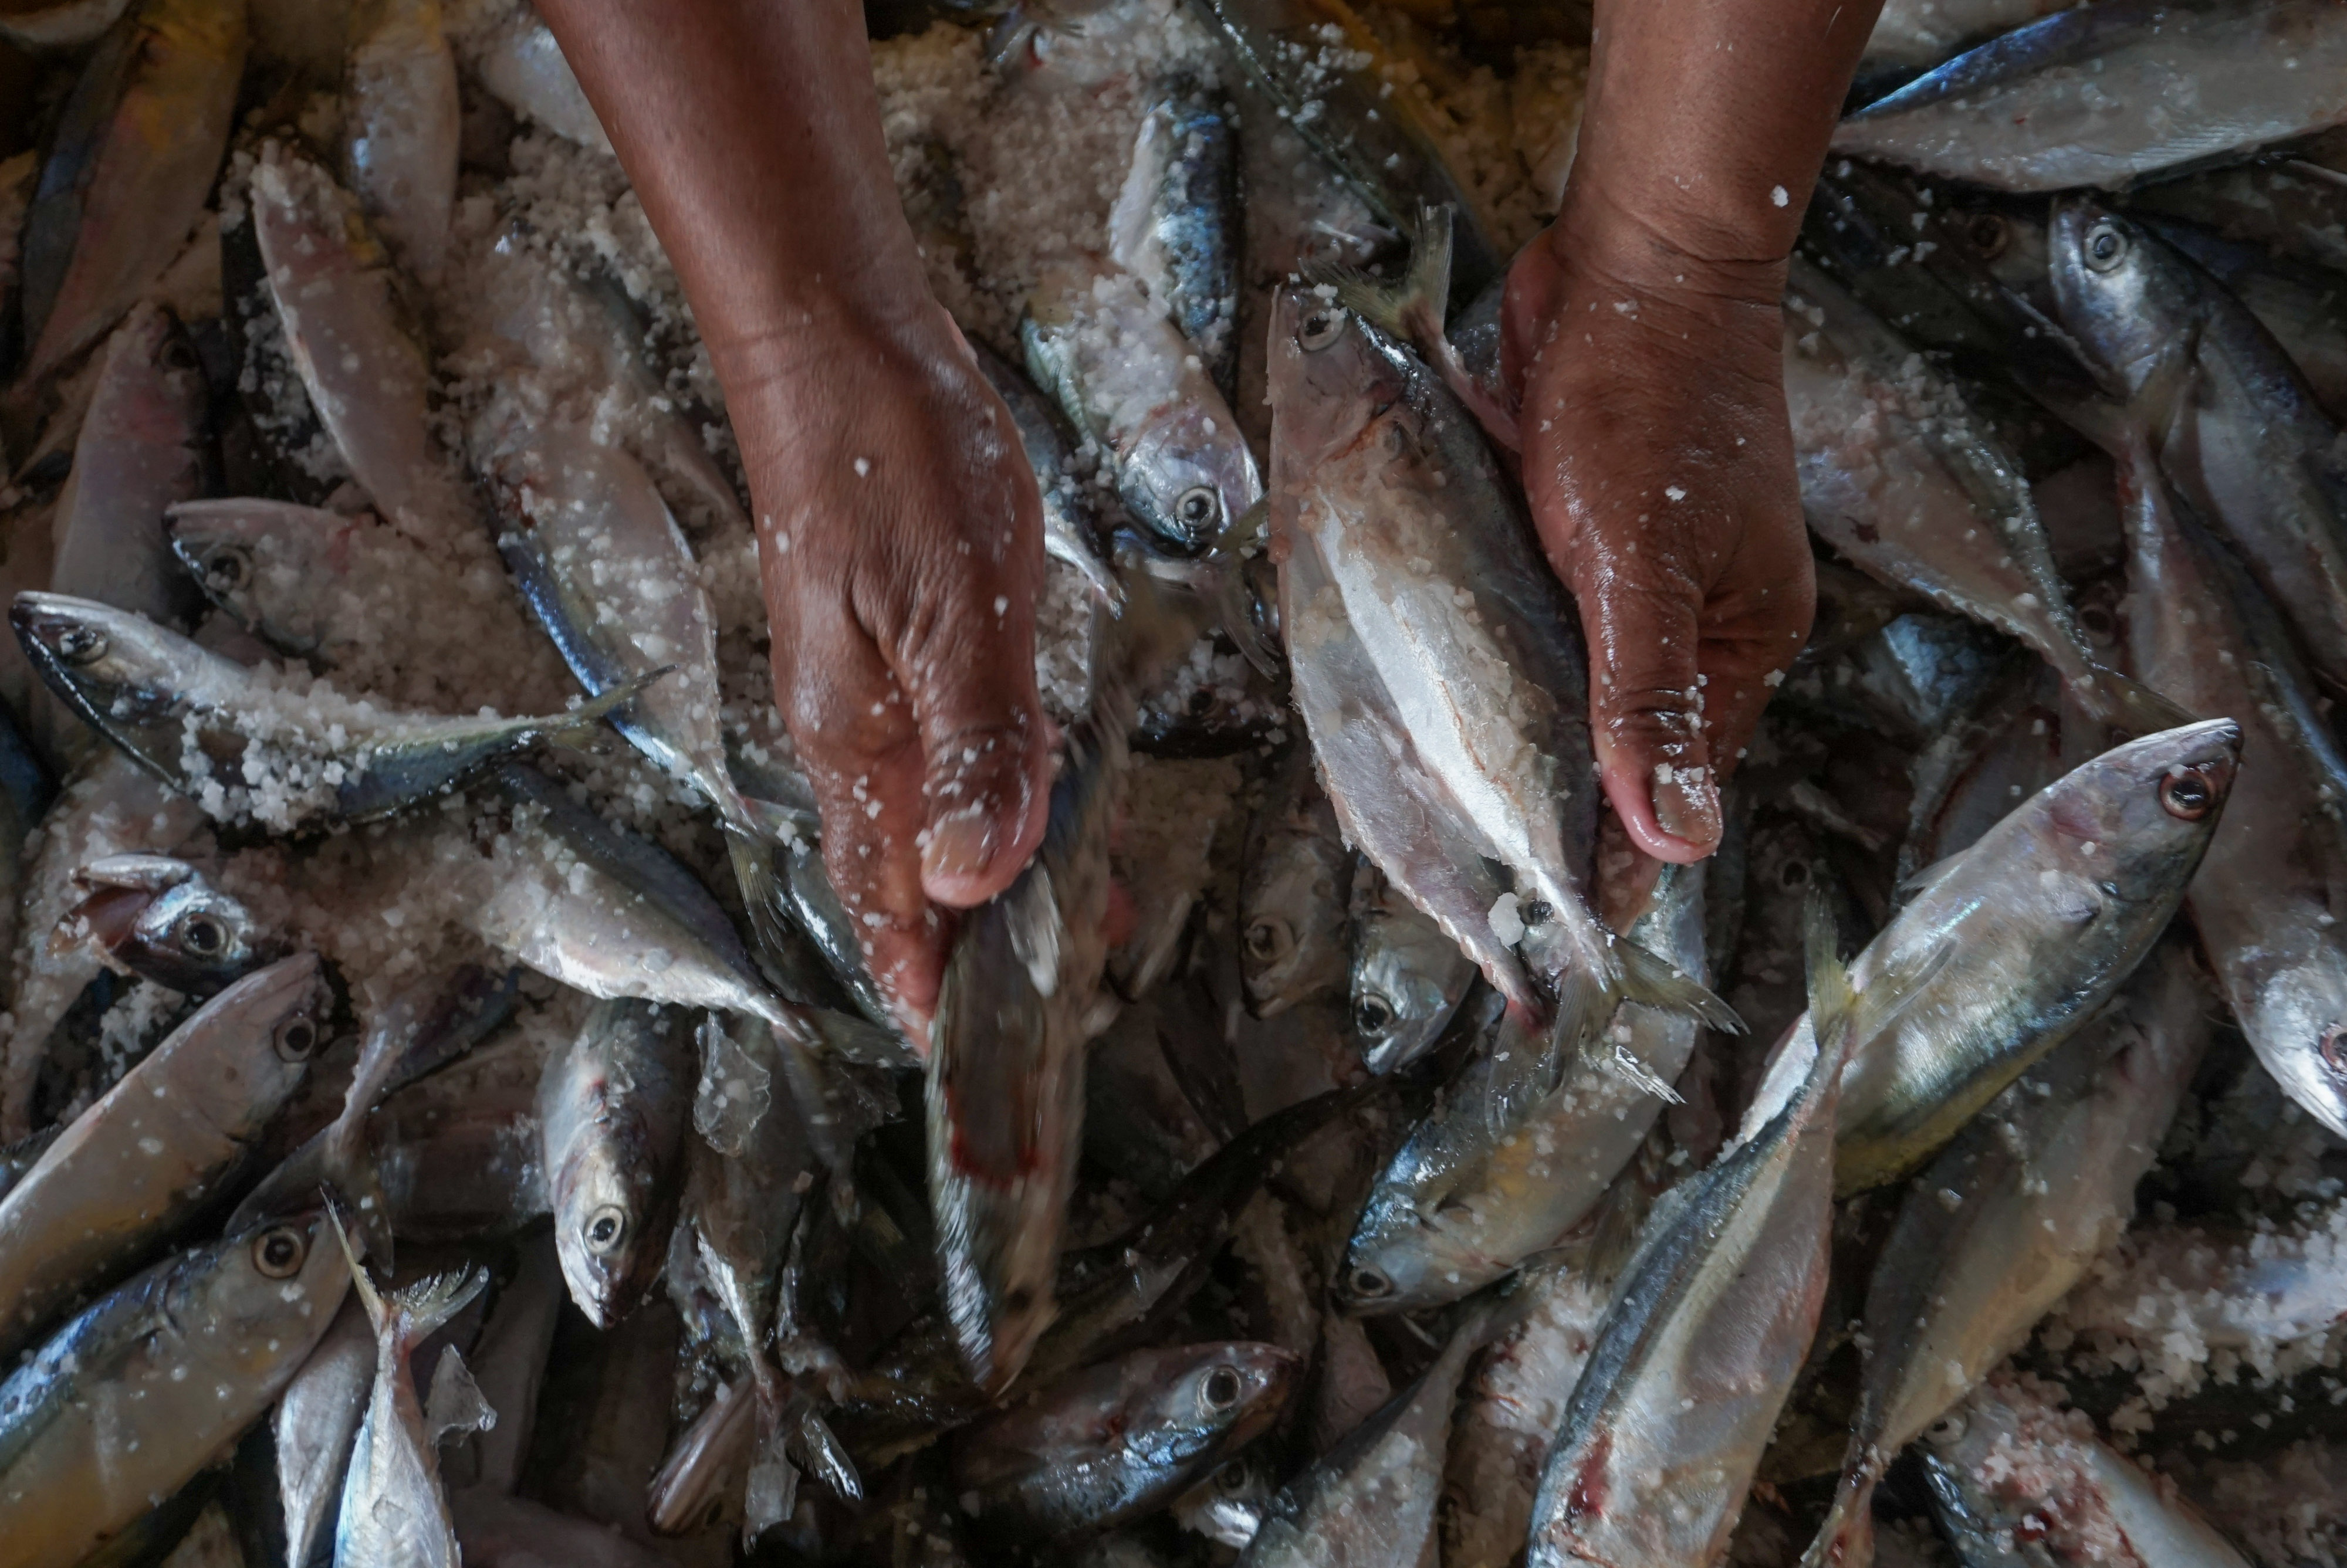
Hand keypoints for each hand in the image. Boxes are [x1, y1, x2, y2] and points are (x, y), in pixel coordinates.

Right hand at [731, 302, 1050, 1037]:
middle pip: (904, 875)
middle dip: (969, 947)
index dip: (930, 980)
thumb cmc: (890, 458)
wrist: (837, 342)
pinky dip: (986, 802)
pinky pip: (936, 757)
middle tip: (1045, 1004)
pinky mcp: (889, 643)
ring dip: (984, 881)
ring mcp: (865, 688)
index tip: (968, 1058)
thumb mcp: (952, 604)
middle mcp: (852, 731)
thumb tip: (979, 881)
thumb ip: (972, 746)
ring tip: (1063, 924)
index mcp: (859, 738)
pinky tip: (1029, 803)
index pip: (890, 897)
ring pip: (922, 820)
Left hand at [1502, 186, 1814, 863]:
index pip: (1677, 783)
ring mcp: (1638, 580)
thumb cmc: (1647, 398)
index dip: (1621, 852)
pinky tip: (1447, 702)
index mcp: (1741, 642)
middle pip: (1629, 745)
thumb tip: (1682, 841)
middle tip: (1484, 885)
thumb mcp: (1639, 558)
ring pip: (1579, 688)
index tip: (1556, 928)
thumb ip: (1649, 696)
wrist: (1633, 260)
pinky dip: (1508, 663)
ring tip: (1454, 819)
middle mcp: (1697, 623)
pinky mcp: (1582, 538)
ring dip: (1528, 737)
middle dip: (1566, 804)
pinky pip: (1546, 627)